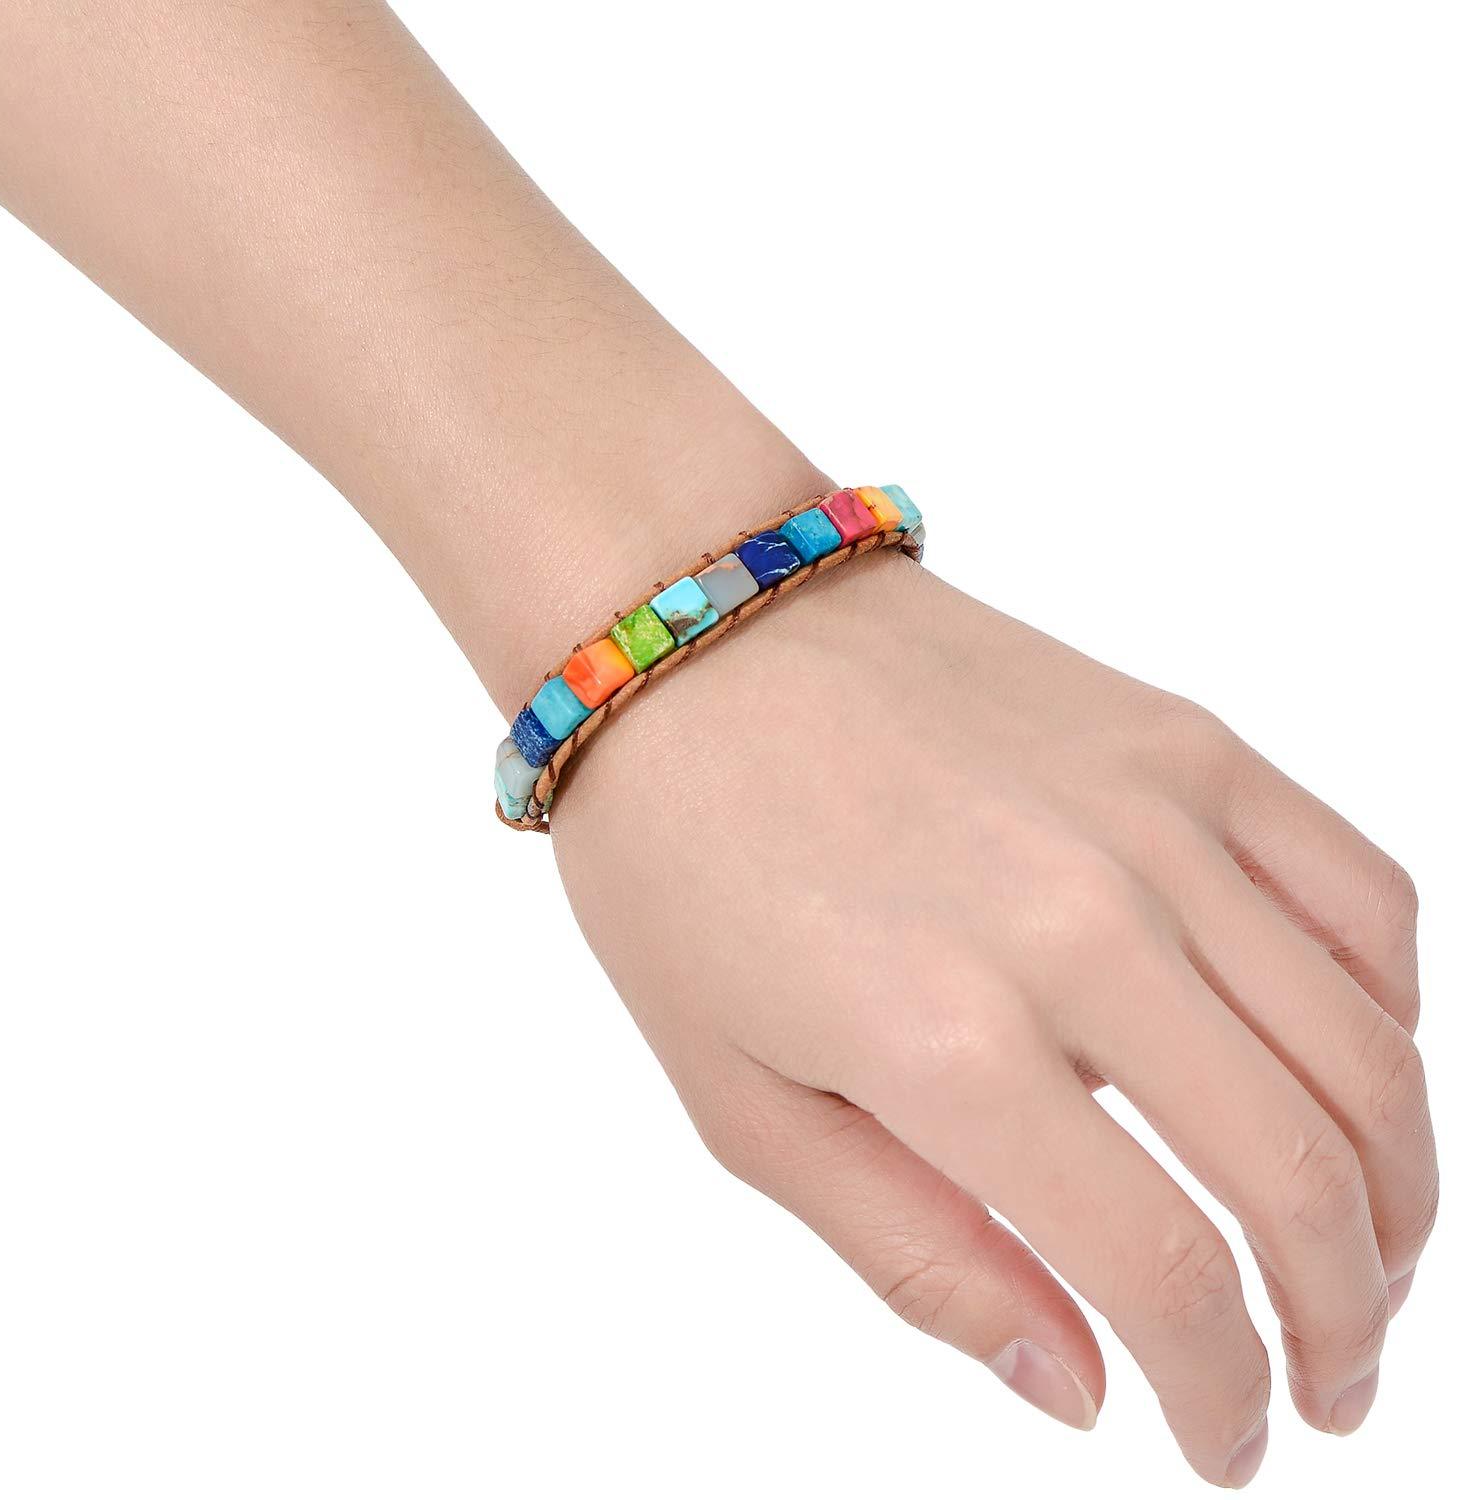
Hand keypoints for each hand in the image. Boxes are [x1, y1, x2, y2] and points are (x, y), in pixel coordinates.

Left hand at [551, 551, 1435, 1486]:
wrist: (693, 639)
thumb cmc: (680, 862)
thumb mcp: (743, 1100)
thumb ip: (921, 1254)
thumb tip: (1081, 1388)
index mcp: (947, 1039)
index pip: (1164, 1272)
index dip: (1222, 1393)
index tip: (1227, 1444)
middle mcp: (1080, 925)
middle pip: (1302, 1175)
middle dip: (1341, 1320)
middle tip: (1327, 1383)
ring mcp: (1152, 818)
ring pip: (1366, 1048)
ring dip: (1395, 1191)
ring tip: (1362, 1256)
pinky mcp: (1182, 741)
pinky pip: (1361, 892)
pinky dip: (1392, 1009)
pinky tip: (1353, 1067)